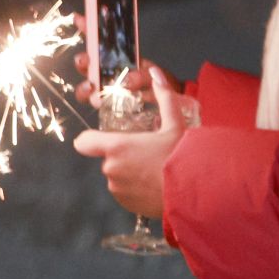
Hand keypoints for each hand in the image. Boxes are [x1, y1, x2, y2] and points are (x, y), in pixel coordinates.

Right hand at [69, 11, 168, 109]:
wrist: (164, 100)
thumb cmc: (155, 81)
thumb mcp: (152, 72)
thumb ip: (143, 75)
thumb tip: (127, 80)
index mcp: (114, 57)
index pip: (97, 40)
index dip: (86, 28)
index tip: (79, 18)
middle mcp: (105, 72)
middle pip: (84, 65)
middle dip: (81, 61)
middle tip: (85, 60)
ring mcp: (104, 88)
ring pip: (84, 87)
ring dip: (83, 86)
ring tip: (91, 86)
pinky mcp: (107, 104)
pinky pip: (96, 102)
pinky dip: (96, 100)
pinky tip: (101, 100)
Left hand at [73, 66, 188, 219]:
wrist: (195, 190)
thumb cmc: (183, 156)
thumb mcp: (175, 123)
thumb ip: (163, 97)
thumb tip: (156, 74)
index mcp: (116, 147)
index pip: (83, 142)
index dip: (91, 139)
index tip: (102, 137)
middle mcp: (111, 168)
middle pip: (107, 157)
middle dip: (122, 154)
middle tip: (147, 152)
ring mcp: (116, 188)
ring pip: (116, 175)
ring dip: (129, 171)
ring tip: (154, 168)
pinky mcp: (125, 203)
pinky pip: (124, 191)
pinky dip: (134, 187)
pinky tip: (154, 183)